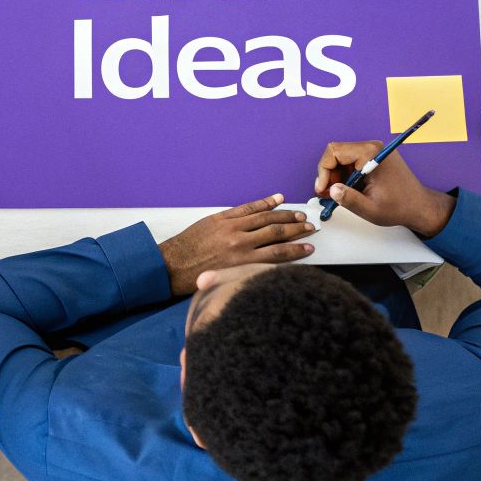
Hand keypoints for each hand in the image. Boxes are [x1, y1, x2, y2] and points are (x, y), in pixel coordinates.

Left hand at [156, 194, 316, 295]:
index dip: (297, 250)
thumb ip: (248, 272)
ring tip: (299, 215)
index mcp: (242, 263)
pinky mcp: (220, 218)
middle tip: (310, 227)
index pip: (278, 254)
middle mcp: (239, 243)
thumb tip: (268, 267)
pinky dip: (263, 203)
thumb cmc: (196, 279)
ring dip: (284, 216)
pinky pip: (246, 208)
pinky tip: (277, 199)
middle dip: (296, 230)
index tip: (310, 247)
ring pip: (264, 218)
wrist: (170, 266)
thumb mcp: (227, 281)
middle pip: (276, 233)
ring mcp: (230, 228)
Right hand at [313, 143, 455, 237]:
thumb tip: (331, 190)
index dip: (323, 171)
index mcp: (371, 153)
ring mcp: (373, 152)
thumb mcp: (370, 209)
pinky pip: (351, 162)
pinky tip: (347, 191)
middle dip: (328, 175)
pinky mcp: (374, 158)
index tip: (322, 189)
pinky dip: (345, 176)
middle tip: (327, 194)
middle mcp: (372, 148)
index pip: (334, 152)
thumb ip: (349, 199)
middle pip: (337, 154)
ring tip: (337, 195)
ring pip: (342, 159)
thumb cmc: (399, 207)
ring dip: (336, 177)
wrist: (419, 207)